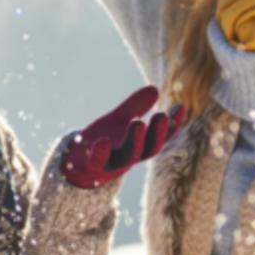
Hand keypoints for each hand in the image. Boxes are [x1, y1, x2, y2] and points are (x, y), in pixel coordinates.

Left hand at [62, 86, 186, 189]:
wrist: (75, 163)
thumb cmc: (102, 140)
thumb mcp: (118, 120)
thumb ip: (134, 106)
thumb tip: (154, 88)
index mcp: (140, 145)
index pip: (161, 136)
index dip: (172, 125)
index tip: (179, 107)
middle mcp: (130, 156)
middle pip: (149, 148)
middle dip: (157, 133)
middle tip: (162, 116)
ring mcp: (112, 163)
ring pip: (128, 155)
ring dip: (135, 140)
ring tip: (138, 122)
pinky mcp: (92, 166)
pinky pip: (98, 161)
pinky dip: (101, 152)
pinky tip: (103, 141)